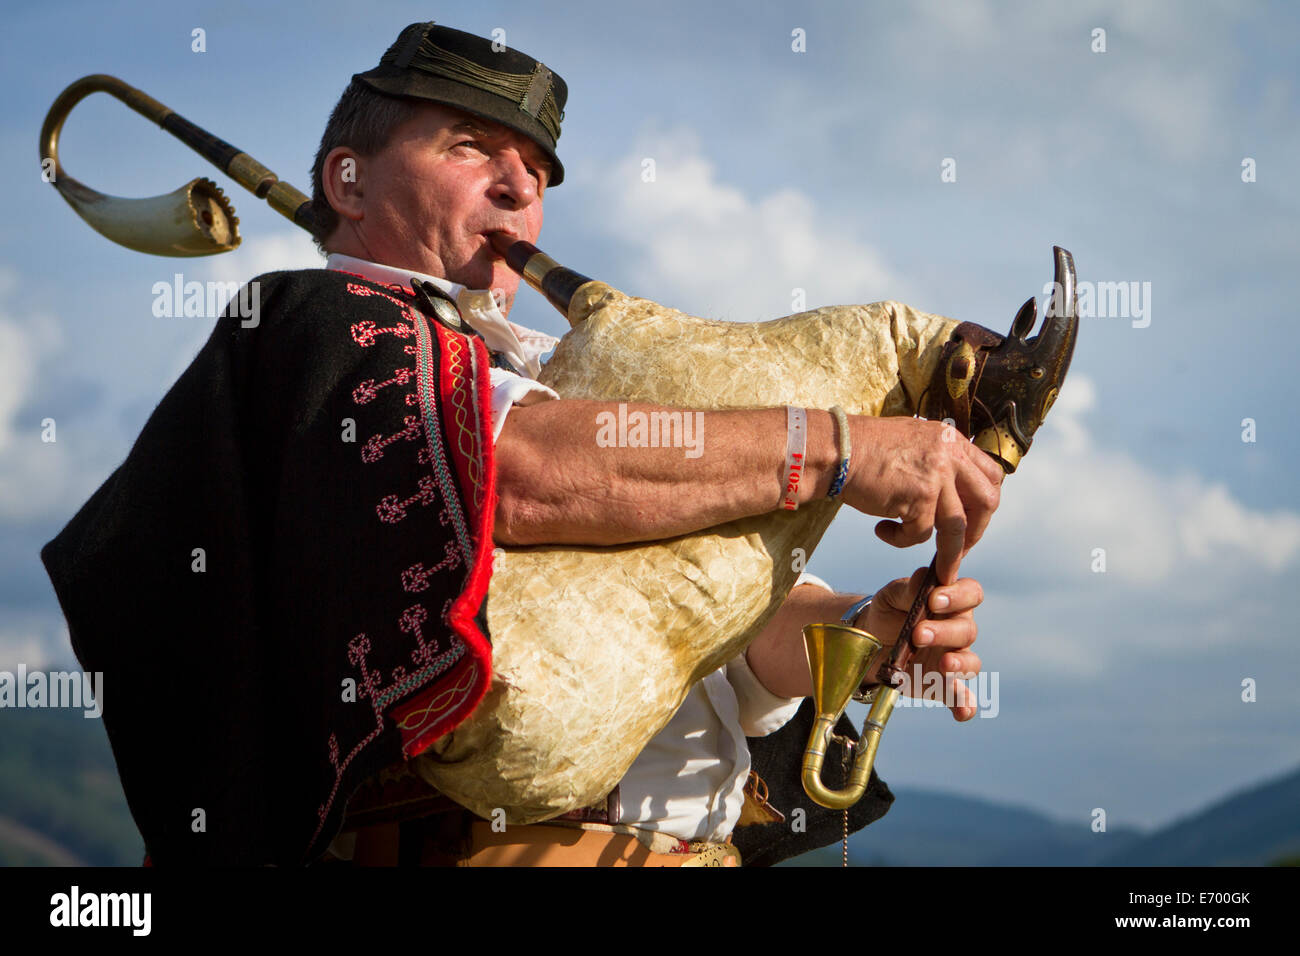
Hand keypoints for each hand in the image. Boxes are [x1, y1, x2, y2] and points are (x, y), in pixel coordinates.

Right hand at [840, 416, 1003, 585]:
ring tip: (939, 568)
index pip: (990, 475)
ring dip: (950, 554)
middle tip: (961, 549)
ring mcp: (937, 475)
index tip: (971, 521)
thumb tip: (951, 487)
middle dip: (977, 532)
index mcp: (951, 440)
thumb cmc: (864, 448)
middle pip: (987, 501)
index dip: (983, 503)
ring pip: (958, 526)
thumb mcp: (912, 441)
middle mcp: (950, 454)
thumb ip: (936, 459)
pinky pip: (920, 534)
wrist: (835, 449)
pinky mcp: (918, 497)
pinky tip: (884, 530)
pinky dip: (902, 540)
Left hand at [854, 567, 983, 720]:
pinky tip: (962, 713)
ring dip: (959, 664)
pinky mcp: (943, 685)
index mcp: (950, 602)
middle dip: (945, 632)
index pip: (970, 593)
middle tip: (918, 635)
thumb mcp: (891, 596)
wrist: (870, 642)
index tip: (933, 600)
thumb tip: (923, 577)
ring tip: (943, 665)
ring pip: (971, 662)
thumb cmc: (887, 612)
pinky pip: (961, 697)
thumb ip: (907, 588)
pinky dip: (964, 705)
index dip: (957, 596)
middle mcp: (957, 630)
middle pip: (968, 630)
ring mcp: (953, 659)